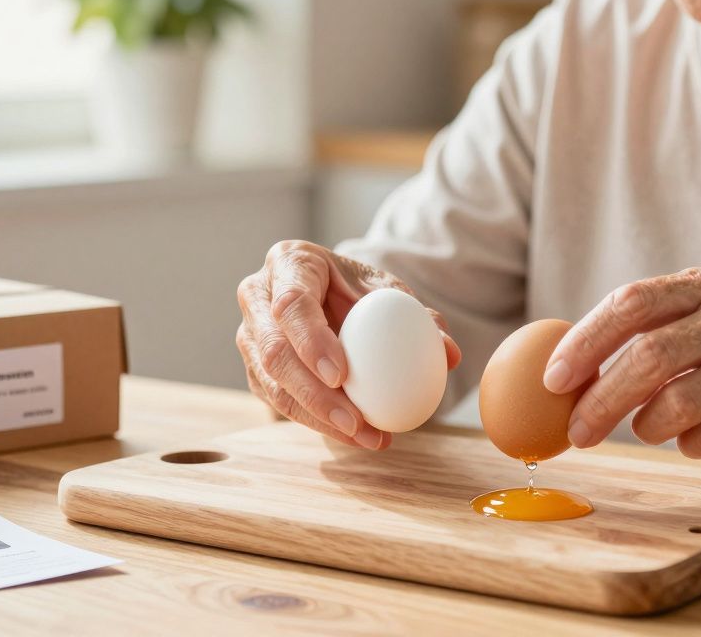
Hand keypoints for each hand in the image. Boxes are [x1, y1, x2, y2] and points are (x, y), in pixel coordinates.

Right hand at [236, 240, 461, 448]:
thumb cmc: (362, 289)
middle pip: (273, 351)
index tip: (342, 376)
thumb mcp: (391, 292)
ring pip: (271, 383)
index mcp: (289, 262)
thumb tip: (450, 353)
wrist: (335, 294)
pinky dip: (316, 422)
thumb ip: (421, 317)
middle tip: (356, 422)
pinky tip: (355, 435)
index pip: (290, 304)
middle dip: (313, 395)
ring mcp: (250, 334)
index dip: (311, 341)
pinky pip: (278, 401)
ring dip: (318, 418)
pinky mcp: (255, 366)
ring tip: (366, 437)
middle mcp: (257, 296)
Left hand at [542, 262, 700, 456]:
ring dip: (648, 427)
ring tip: (647, 430)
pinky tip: (693, 439)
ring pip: (678, 402)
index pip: (630, 303)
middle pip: (648, 357)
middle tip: (577, 431)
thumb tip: (574, 368)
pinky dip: (690, 444)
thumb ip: (659, 326)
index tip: (553, 379)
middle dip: (601, 400)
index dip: (585, 342)